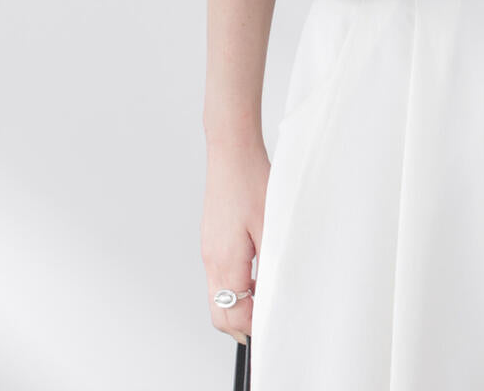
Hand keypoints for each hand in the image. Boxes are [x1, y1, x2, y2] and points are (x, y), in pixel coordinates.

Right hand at [202, 142, 269, 344]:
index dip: (252, 329)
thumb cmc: (251, 182)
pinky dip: (236, 285)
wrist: (232, 152)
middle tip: (267, 323)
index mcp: (224, 261)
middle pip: (219, 313)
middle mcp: (211, 260)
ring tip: (267, 296)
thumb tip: (274, 296)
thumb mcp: (270, 227)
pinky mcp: (211, 240)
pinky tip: (257, 273)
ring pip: (218, 296)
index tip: (272, 330)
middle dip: (241, 324)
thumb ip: (270, 266)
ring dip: (239, 304)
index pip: (231, 315)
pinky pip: (219, 276)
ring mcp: (209, 250)